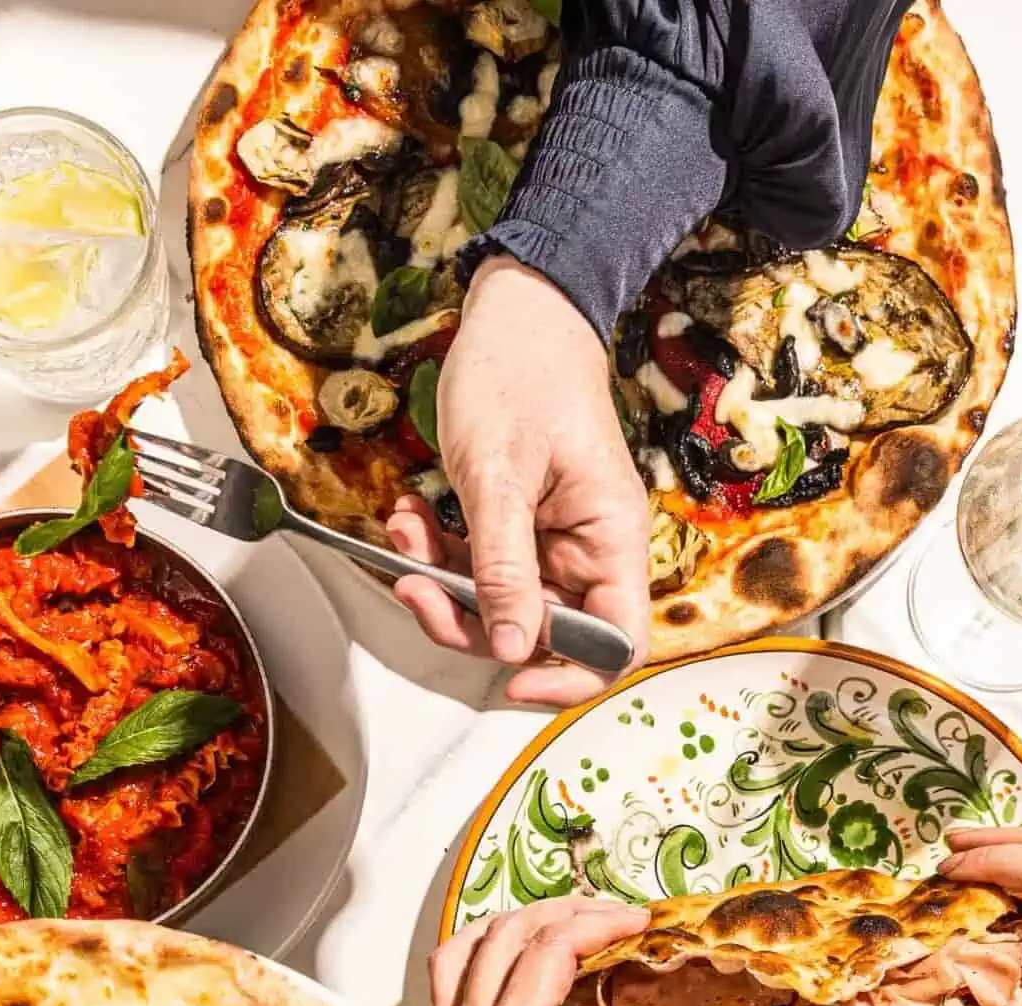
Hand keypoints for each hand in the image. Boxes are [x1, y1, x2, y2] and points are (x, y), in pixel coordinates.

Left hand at [385, 257, 650, 706]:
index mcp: (611, 540)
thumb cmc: (522, 373)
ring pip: (500, 604)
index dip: (569, 678)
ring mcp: (554, 540)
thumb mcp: (500, 474)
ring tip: (406, 532)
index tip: (511, 679)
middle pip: (542, 633)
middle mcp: (590, 550)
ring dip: (444, 582)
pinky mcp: (519, 526)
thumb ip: (504, 566)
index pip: (616, 644)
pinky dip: (441, 553)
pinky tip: (412, 516)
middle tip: (415, 586)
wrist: (518, 310)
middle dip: (470, 619)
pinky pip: (481, 568)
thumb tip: (511, 647)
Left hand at [430, 897, 650, 1005]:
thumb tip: (615, 1000)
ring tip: (558, 923)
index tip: (638, 921)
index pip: (552, 945)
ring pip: (466, 946)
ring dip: (514, 923)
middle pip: (508, 933)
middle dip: (564, 912)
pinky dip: (479, 951)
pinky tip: (509, 957)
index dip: (600, 921)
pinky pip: (448, 979)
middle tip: (610, 916)